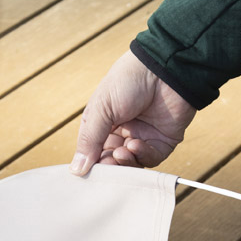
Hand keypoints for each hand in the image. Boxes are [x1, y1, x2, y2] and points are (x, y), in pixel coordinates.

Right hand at [70, 50, 195, 174]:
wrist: (164, 68)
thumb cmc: (128, 80)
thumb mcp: (101, 108)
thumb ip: (90, 140)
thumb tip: (76, 170)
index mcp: (103, 123)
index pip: (93, 152)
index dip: (90, 163)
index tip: (86, 172)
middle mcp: (122, 132)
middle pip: (112, 161)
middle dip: (108, 166)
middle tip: (107, 163)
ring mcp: (142, 137)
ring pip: (131, 164)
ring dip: (125, 162)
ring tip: (121, 152)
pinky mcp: (162, 141)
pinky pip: (150, 159)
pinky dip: (142, 156)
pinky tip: (136, 144)